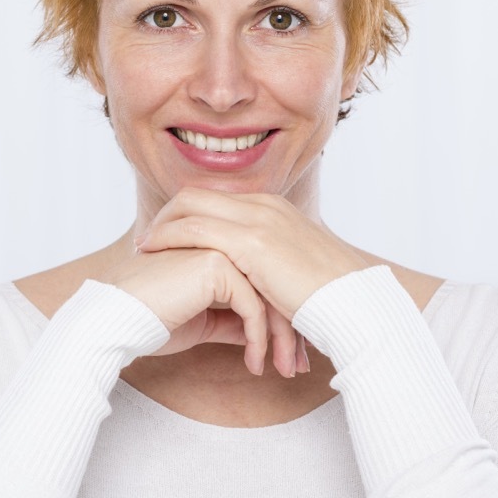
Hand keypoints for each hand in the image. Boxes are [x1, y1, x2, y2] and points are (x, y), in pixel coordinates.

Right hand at [102, 245, 300, 376]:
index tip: (292, 354)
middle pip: (274, 284)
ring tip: (282, 370)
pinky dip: (259, 339)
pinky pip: (252, 306)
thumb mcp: (204, 321)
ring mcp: (220, 246)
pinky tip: (254, 363)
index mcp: (222, 245)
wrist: (117, 319)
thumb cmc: (152, 319)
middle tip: (297, 366)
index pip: (267, 280)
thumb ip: (233, 319)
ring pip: (270, 294)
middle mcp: (225, 240)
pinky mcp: (215, 264)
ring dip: (280, 338)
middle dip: (290, 328)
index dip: (282, 318)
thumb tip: (260, 333)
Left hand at [135, 188, 368, 319]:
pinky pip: (194, 229)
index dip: (187, 215)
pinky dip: (167, 238)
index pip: (217, 200)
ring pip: (190, 206)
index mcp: (275, 209)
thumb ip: (271, 266)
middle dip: (167, 215)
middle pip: (197, 194)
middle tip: (147, 240)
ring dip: (160, 226)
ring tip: (142, 249)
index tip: (167, 236)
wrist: (355, 302)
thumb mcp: (296, 270)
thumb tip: (257, 282)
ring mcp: (258, 219)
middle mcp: (265, 205)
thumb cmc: (328, 297)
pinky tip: (153, 253)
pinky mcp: (251, 242)